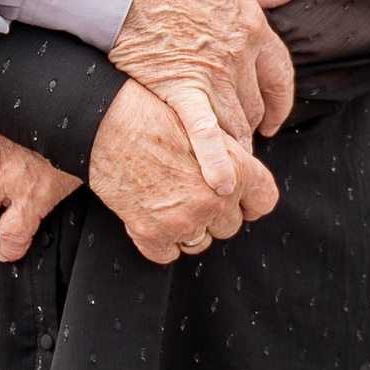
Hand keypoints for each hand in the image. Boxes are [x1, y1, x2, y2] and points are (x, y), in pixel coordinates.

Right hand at [85, 80, 280, 268]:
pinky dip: (159, 241)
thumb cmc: (152, 115)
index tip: (239, 200)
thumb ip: (230, 160)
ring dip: (186, 228)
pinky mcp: (153, 234)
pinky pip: (168, 254)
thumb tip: (241, 183)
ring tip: (166, 198)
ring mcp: (184, 220)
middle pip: (229, 226)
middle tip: (187, 189)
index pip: (264, 201)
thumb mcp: (205, 127)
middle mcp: (215, 200)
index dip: (250, 201)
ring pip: (200, 242)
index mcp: (236, 171)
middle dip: (212, 213)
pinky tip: (150, 214)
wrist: (106, 121)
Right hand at [108, 0, 301, 182]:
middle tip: (240, 142)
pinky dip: (215, 161)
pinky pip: (204, 133)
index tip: (272, 119)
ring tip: (228, 164)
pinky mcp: (179, 89)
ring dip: (234, 146)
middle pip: (254, 105)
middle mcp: (239, 55)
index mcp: (253, 26)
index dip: (277, 101)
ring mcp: (211, 74)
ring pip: (235, 123)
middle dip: (249, 126)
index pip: (279, 75)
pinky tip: (222, 185)